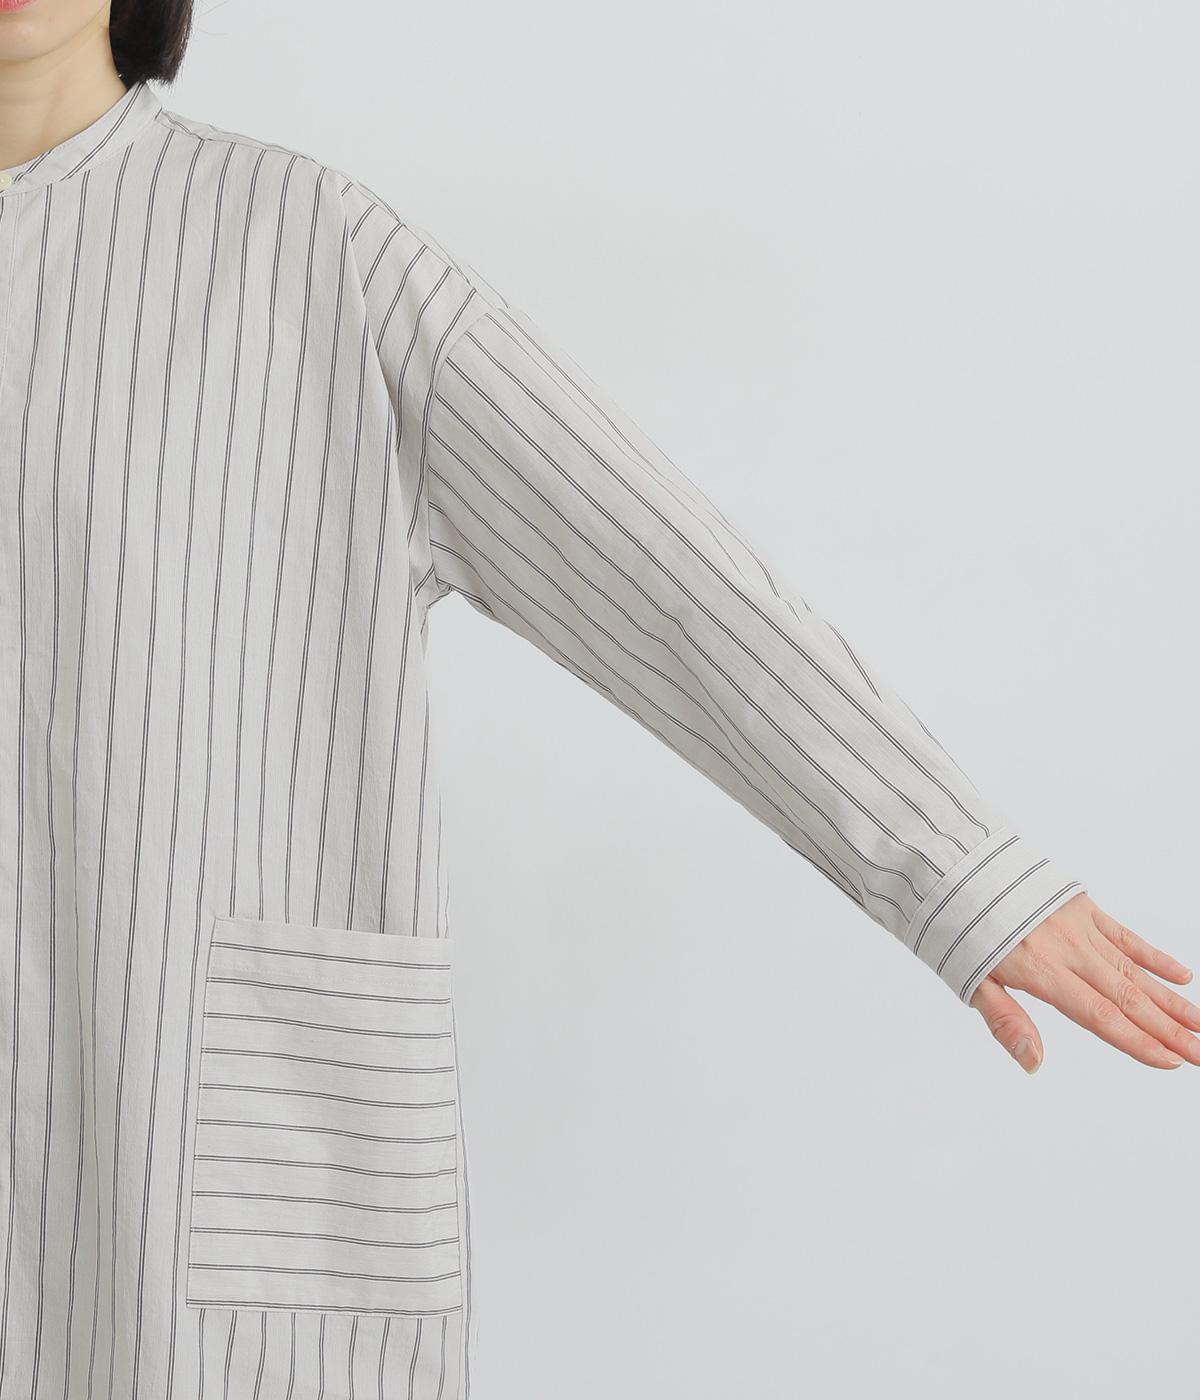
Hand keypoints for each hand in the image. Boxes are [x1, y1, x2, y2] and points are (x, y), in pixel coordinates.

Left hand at [969, 891, 1199, 1072]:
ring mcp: (1077, 925)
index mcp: (1040, 970)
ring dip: (1169, 999)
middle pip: (1126, 996)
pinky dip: (1152, 955)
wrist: (951, 866)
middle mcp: (1066, 948)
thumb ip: (1006, 1020)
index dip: (1136, 1041)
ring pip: (1132, 968)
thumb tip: (1034, 1063)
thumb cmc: (956, 927)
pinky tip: (1181, 974)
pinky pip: (1123, 934)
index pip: (1099, 1014)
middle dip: (1168, 1029)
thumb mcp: (969, 979)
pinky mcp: (1079, 905)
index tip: (1170, 1062)